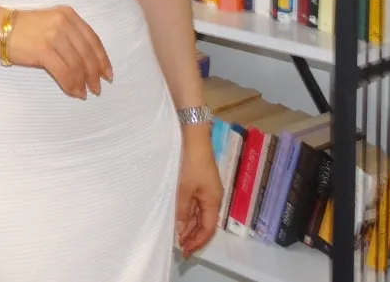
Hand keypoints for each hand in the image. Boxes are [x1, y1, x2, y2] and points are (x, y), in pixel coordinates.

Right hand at [6, 7, 111, 98]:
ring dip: (83, 82)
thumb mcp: (53, 23)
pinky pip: (64, 71)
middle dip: (95, 74)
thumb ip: (71, 36)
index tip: (107, 73)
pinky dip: (71, 84)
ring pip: (77, 65)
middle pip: (88, 53)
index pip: (93, 39)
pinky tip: (73, 91)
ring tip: (84, 93)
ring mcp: (54, 35)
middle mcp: (64, 23)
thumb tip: (88, 64)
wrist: (0, 28)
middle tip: (97, 88)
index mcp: (69, 15)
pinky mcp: (43, 49)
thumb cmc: (26, 28)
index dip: (103, 59)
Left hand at [175, 127, 221, 255]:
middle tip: (179, 247)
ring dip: (188, 225)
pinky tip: (177, 218)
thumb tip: (179, 230)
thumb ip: (182, 210)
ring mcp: (206, 190)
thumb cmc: (191, 163)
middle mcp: (212, 198)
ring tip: (176, 236)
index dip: (198, 241)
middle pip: (204, 222)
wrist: (193, 138)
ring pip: (198, 214)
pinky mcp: (199, 183)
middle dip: (192, 235)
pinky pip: (194, 204)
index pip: (208, 228)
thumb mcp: (184, 188)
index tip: (186, 251)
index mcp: (213, 201)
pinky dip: (187, 213)